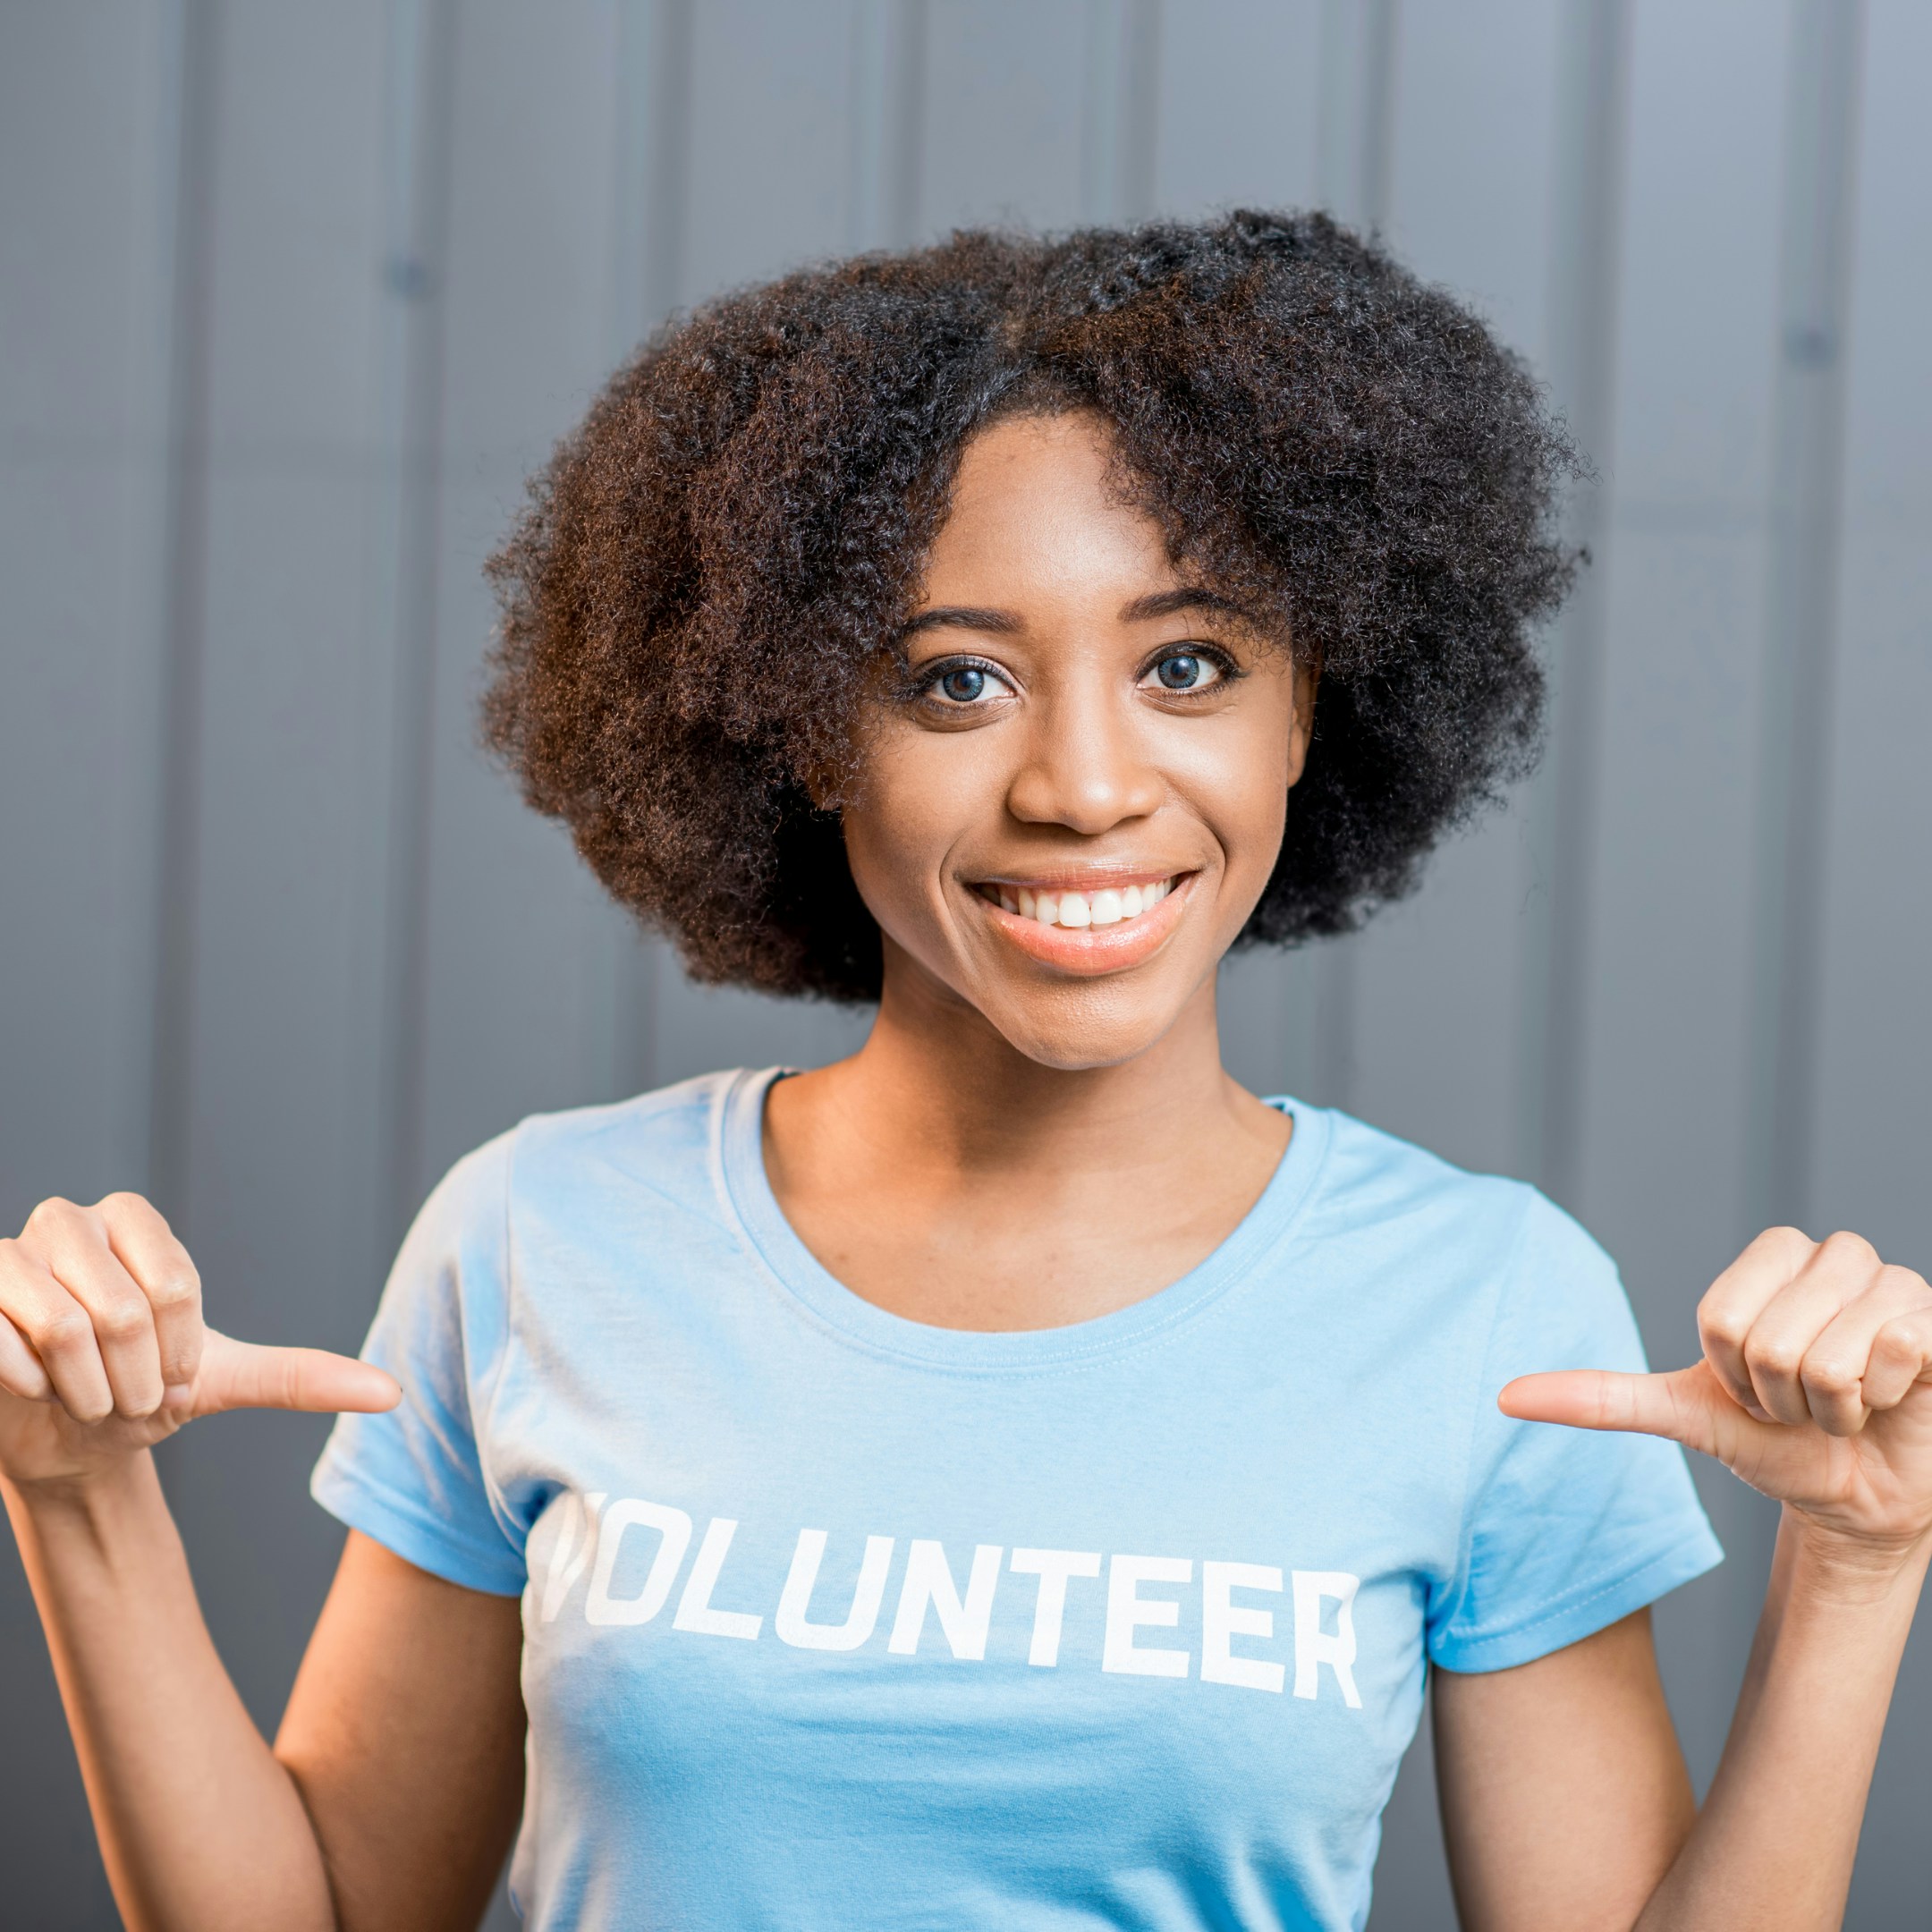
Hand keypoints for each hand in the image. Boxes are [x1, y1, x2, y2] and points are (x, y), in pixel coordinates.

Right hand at [0, 1192, 397, 1492]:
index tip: (168, 1373)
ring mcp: (8, 1253)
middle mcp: (69, 1221)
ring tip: (81, 1394)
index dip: (176, 1353)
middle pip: (120, 1311)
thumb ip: (303, 1377)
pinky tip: (31, 1389)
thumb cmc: (138, 1392)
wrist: (62, 1438)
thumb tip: (393, 1394)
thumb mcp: (225, 1381)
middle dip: (130, 1381)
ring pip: (61, 1328)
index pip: (176, 1288)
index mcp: (134, 1220)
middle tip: (122, 1395)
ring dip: (83, 1389)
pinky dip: (28, 1388)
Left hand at [1501, 1228, 1931, 1562]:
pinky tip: (1891, 1400)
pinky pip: (1896, 1351)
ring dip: (1830, 1405)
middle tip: (1805, 1404)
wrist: (1860, 1493)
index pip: (1721, 1319)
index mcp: (1769, 1258)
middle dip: (1780, 1397)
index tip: (1752, 1390)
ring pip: (1829, 1352)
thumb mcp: (1685, 1416)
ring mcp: (1891, 1281)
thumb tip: (1502, 1398)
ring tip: (1846, 1404)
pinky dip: (1882, 1399)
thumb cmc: (1776, 1443)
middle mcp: (1832, 1255)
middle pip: (1770, 1338)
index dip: (1732, 1375)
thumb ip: (1600, 1399)